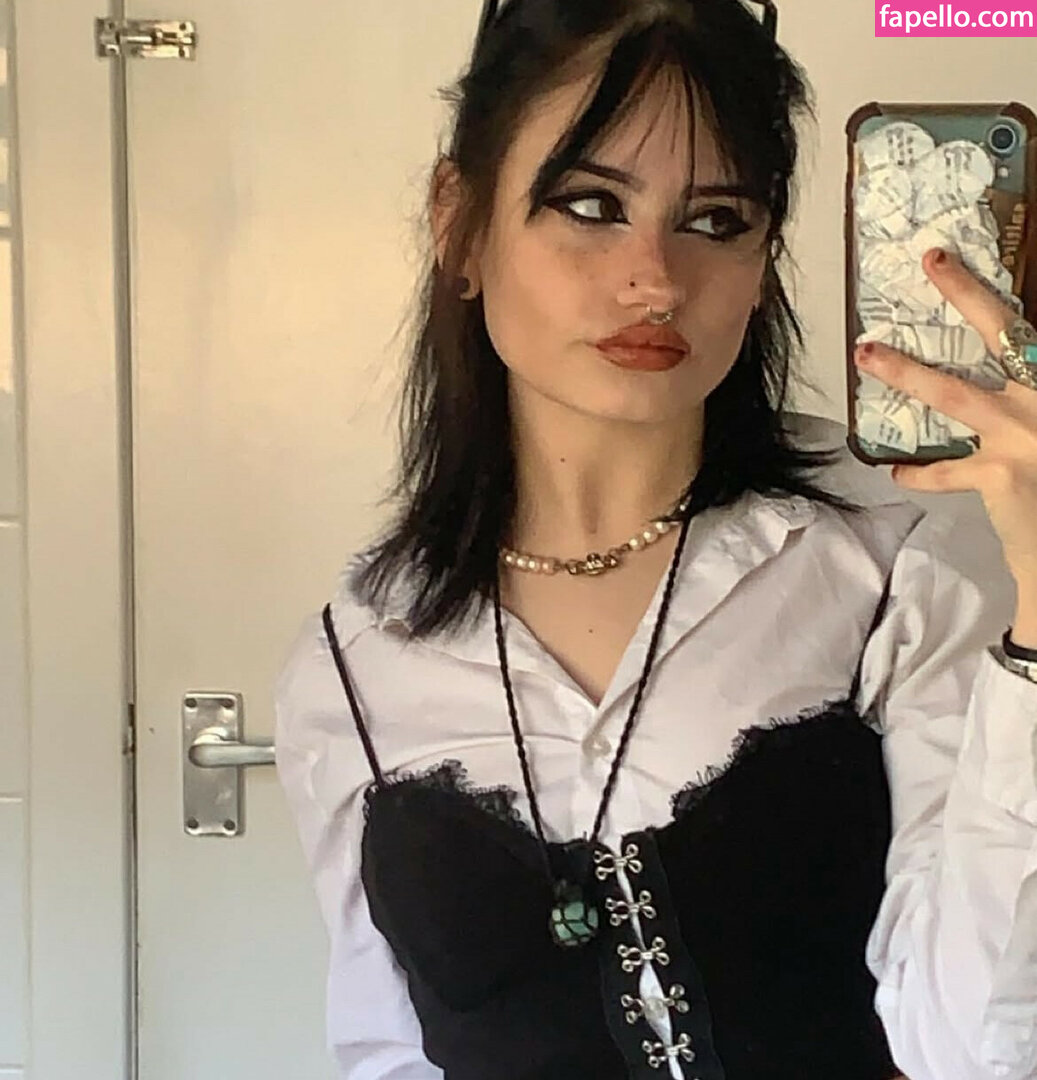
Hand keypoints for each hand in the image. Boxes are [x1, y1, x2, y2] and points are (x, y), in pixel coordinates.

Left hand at [853, 248, 1036, 617]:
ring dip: (906, 372)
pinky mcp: (1001, 473)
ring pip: (954, 393)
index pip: (1025, 330)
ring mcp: (1026, 432)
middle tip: (932, 260)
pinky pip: (946, 470)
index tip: (963, 261)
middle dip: (966, 292)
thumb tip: (1004, 372)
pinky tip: (898, 472)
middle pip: (1004, 332)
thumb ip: (1023, 395)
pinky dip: (920, 474)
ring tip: (865, 355)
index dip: (994, 293)